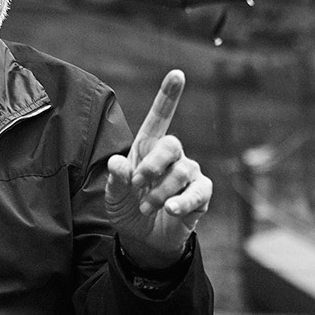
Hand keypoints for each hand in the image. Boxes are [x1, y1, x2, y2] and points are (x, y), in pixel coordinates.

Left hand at [106, 69, 211, 266]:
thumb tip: (118, 163)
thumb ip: (116, 180)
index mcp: (148, 148)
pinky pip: (198, 192)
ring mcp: (188, 174)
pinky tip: (169, 210)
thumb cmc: (128, 208)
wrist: (144, 239)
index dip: (168, 96)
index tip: (177, 74)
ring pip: (181, 172)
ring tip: (147, 207)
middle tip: (138, 183)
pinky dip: (182, 202)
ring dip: (160, 192)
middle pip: (171, 144)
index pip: (160, 118)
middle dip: (153, 164)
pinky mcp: (200, 194)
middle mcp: (172, 157)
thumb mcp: (113, 196)